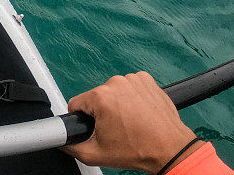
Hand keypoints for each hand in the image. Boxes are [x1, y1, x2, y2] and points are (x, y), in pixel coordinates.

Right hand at [62, 71, 199, 173]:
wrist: (170, 150)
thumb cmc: (139, 150)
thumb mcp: (97, 154)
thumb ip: (72, 147)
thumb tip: (62, 141)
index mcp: (100, 97)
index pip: (77, 103)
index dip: (83, 119)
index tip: (96, 128)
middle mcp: (115, 83)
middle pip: (96, 97)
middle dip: (102, 112)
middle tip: (116, 129)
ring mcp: (132, 79)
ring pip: (113, 91)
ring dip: (118, 103)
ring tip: (130, 121)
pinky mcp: (146, 79)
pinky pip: (130, 85)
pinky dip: (132, 96)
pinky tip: (139, 111)